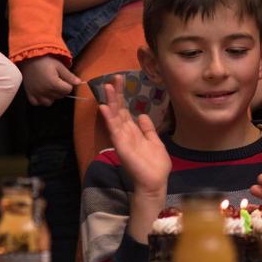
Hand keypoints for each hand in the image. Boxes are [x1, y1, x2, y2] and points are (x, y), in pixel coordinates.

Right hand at [20, 55, 81, 104]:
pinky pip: (37, 103)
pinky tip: (42, 93)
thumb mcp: (59, 65)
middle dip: (61, 90)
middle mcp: (45, 91)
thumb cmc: (44, 60)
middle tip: (57, 81)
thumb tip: (79, 83)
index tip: (64, 79)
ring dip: (52, 97)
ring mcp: (36, 94)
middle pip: (60, 96)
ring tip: (50, 87)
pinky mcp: (29, 94)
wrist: (28, 58)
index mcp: (54, 84)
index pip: (68, 90)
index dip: (68, 84)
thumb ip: (69, 75)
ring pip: (49, 102)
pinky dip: (40, 100)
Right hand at [98, 78, 171, 193]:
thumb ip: (147, 129)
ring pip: (114, 117)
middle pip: (118, 110)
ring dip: (110, 102)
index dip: (122, 96)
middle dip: (116, 94)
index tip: (120, 81)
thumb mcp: (155, 142)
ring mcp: (122, 138)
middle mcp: (125, 133)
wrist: (155, 182)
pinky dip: (109, 118)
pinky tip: (105, 107)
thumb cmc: (156, 165)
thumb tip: (143, 115)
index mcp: (134, 131)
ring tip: (106, 87)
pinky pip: (114, 130)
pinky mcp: (121, 146)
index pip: (125, 111)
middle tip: (113, 78)